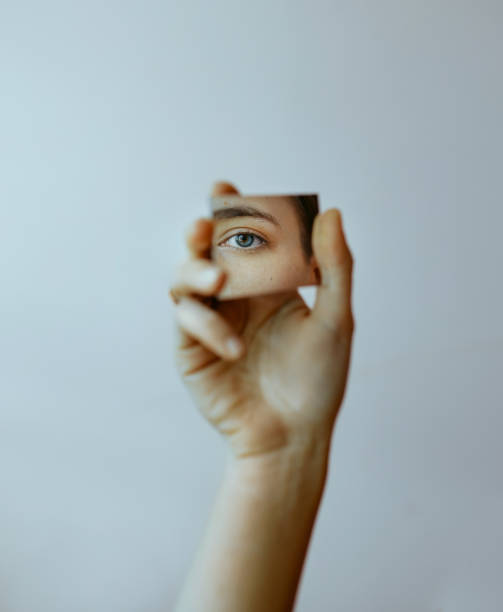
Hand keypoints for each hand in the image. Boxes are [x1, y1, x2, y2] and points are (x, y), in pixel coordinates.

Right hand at [169, 181, 354, 459]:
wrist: (292, 436)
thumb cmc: (318, 381)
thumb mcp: (335, 320)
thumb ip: (334, 267)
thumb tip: (331, 212)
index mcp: (268, 286)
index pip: (245, 239)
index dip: (232, 212)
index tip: (224, 188)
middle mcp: (236, 298)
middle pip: (207, 252)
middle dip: (202, 235)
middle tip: (206, 226)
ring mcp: (211, 321)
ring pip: (184, 279)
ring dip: (195, 272)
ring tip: (219, 282)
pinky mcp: (191, 349)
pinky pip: (187, 321)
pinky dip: (206, 326)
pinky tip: (234, 348)